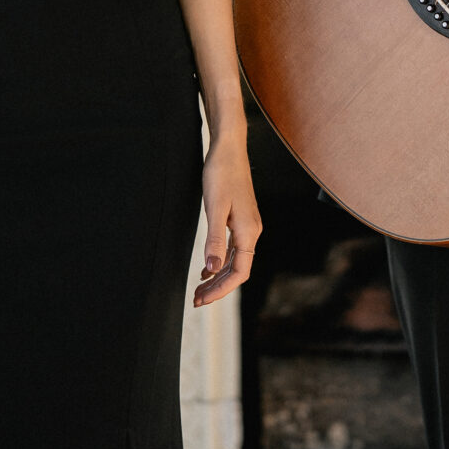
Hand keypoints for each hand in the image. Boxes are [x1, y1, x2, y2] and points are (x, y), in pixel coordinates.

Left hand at [194, 137, 260, 306]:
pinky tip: (207, 268)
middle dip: (218, 288)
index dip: (220, 290)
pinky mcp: (240, 219)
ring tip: (199, 289)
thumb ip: (214, 239)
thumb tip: (212, 269)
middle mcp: (252, 231)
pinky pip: (233, 249)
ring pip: (235, 260)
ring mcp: (247, 225)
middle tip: (196, 300)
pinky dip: (220, 262)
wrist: (229, 148)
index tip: (201, 299)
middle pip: (238, 270)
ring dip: (217, 277)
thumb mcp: (215, 207)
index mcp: (248, 232)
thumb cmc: (221, 173)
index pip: (239, 272)